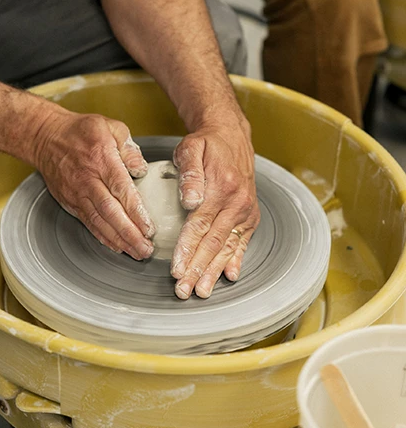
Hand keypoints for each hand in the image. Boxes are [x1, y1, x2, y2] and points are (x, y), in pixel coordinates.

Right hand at [34, 111, 154, 259]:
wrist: (45, 137)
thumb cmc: (81, 131)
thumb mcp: (111, 127)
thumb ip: (129, 148)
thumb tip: (141, 170)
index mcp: (101, 159)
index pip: (121, 190)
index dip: (135, 212)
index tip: (149, 228)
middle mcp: (88, 180)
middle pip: (110, 212)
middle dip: (129, 234)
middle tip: (146, 249)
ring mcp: (77, 193)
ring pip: (99, 222)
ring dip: (118, 240)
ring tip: (136, 252)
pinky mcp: (71, 202)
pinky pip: (88, 223)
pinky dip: (103, 238)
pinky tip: (117, 247)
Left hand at [171, 116, 259, 298]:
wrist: (232, 136)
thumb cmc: (207, 144)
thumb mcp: (191, 148)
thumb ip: (189, 173)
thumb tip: (189, 201)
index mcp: (221, 188)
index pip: (200, 225)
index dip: (187, 249)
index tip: (176, 269)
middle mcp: (237, 203)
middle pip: (214, 242)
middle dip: (198, 269)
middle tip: (184, 290)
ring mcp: (246, 211)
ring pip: (228, 247)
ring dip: (214, 271)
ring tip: (202, 291)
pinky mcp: (250, 216)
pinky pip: (243, 242)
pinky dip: (236, 260)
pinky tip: (230, 276)